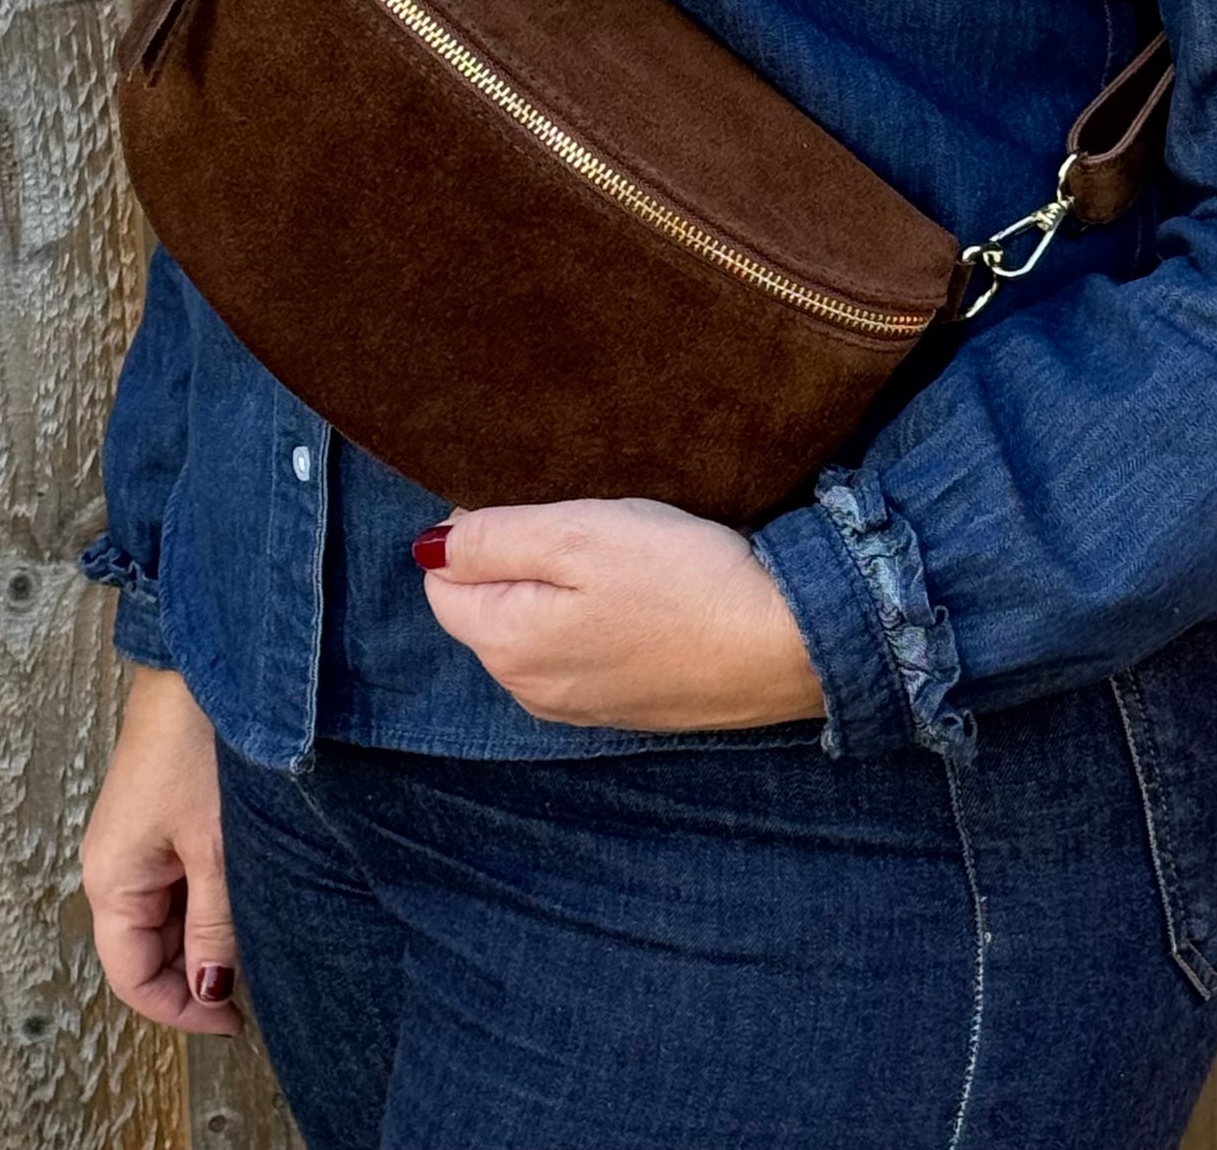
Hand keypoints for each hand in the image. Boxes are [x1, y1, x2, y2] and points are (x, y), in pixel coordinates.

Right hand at [81, 666, 241, 1034]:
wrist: (203, 665)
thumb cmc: (196, 746)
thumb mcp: (216, 848)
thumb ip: (214, 922)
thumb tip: (211, 988)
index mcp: (112, 882)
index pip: (134, 979)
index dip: (182, 1010)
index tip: (236, 1020)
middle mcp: (115, 868)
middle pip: (148, 952)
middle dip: (198, 972)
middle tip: (257, 978)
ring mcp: (137, 843)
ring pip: (168, 917)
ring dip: (207, 933)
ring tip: (258, 929)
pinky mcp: (161, 818)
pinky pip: (179, 880)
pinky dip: (210, 897)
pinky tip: (246, 890)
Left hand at [416, 498, 825, 731]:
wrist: (787, 645)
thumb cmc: (683, 580)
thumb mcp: (578, 534)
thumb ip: (493, 539)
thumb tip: (429, 546)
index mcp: (506, 645)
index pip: (442, 583)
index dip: (478, 533)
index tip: (540, 507)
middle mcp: (530, 690)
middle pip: (487, 609)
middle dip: (518, 564)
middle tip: (587, 526)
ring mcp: (579, 707)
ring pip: (535, 630)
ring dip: (560, 591)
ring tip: (620, 559)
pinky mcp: (626, 707)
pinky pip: (581, 652)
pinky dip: (597, 620)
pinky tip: (643, 597)